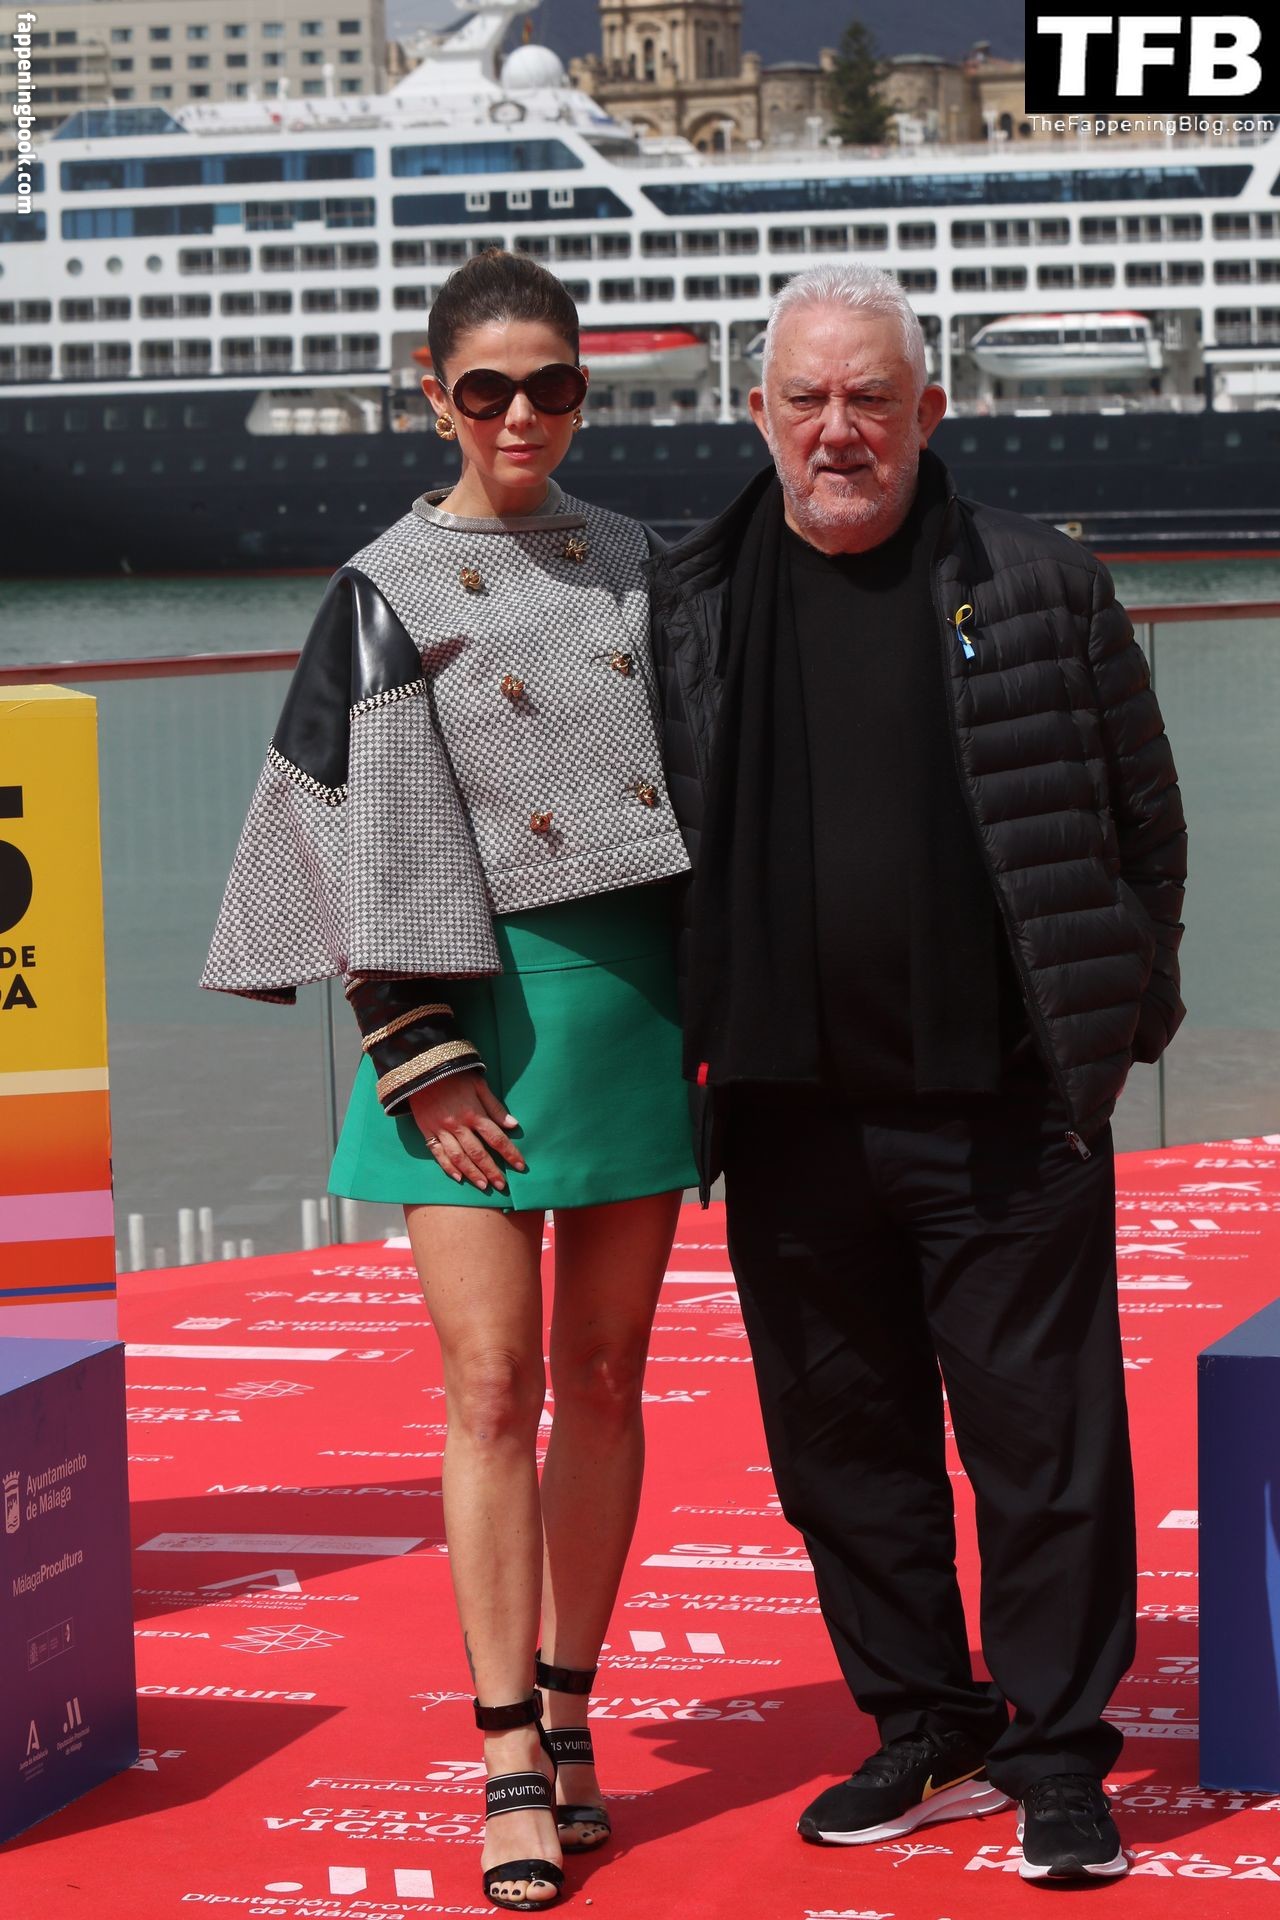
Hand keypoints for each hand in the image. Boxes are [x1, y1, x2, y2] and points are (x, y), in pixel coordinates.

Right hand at [408, 1071, 525, 1191]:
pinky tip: (458, 1178)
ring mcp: (441, 1130)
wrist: (421, 1069)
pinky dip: (448, 1167)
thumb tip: (513, 1125)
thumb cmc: (454, 1074)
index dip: (509, 1153)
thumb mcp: (478, 1084)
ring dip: (473, 1174)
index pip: (496, 1138)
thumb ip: (495, 1106)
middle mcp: (457, 1125)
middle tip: (502, 1185)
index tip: (520, 1166)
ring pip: (459, 1158)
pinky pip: (438, 1154)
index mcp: (473, 1113)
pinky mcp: (427, 1131)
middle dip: (492, 1170)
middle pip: (478, 1153)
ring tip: (484, 1186)